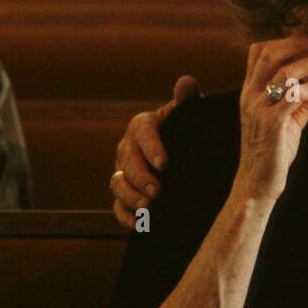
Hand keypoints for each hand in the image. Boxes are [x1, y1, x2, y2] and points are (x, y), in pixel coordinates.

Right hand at [112, 75, 202, 228]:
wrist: (186, 153)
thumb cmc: (188, 130)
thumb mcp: (189, 115)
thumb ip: (187, 100)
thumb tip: (186, 83)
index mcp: (143, 125)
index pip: (144, 133)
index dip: (152, 147)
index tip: (165, 163)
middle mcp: (128, 148)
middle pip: (128, 162)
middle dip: (141, 177)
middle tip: (158, 191)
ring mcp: (124, 171)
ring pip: (118, 183)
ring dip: (130, 197)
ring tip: (149, 207)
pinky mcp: (125, 193)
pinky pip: (117, 206)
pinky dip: (125, 216)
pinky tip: (138, 224)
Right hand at [235, 34, 307, 203]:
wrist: (257, 183)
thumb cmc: (273, 151)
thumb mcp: (289, 120)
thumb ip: (304, 100)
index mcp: (250, 90)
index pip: (259, 51)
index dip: (284, 38)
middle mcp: (250, 95)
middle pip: (270, 53)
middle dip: (299, 41)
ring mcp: (258, 109)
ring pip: (283, 72)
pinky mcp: (271, 124)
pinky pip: (294, 97)